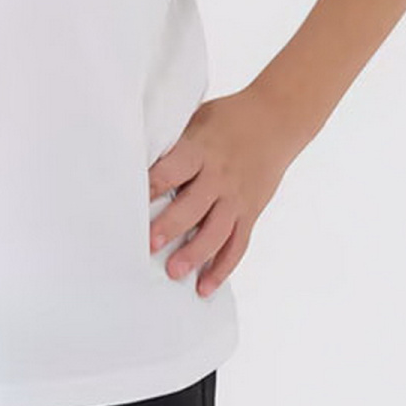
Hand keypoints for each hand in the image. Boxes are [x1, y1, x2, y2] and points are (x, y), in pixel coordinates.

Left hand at [146, 89, 297, 299]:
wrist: (277, 119)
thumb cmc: (228, 118)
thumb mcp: (197, 119)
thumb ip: (172, 143)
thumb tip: (130, 156)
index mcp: (200, 150)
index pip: (171, 171)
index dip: (150, 188)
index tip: (128, 204)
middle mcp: (219, 176)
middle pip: (194, 206)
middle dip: (170, 226)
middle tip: (148, 245)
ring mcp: (236, 197)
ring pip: (217, 231)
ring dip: (196, 254)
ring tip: (174, 273)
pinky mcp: (250, 212)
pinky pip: (237, 244)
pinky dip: (222, 268)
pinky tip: (205, 287)